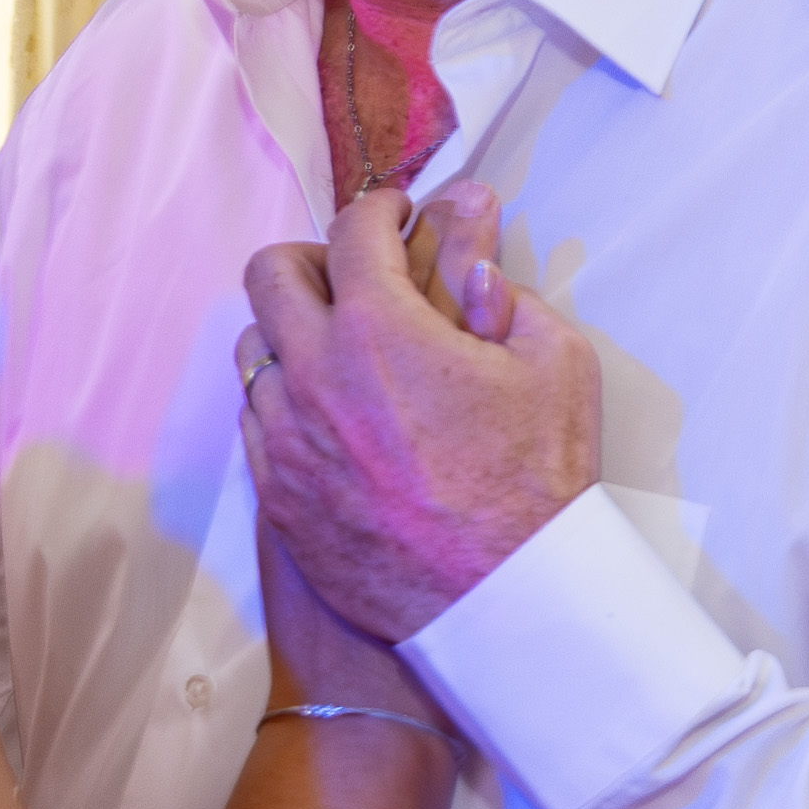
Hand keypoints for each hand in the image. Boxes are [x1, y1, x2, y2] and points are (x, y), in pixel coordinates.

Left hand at [241, 188, 601, 642]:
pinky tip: (333, 416)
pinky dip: (288, 401)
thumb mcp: (555, 364)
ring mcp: (287, 438)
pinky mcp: (278, 494)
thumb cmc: (536, 483)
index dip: (380, 208)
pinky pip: (257, 421)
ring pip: (254, 349)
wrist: (502, 599)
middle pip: (271, 275)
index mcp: (381, 330)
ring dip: (293, 333)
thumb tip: (473, 256)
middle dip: (315, 258)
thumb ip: (504, 294)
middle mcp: (315, 374)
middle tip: (354, 275)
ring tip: (341, 350)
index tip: (397, 215)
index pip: (352, 230)